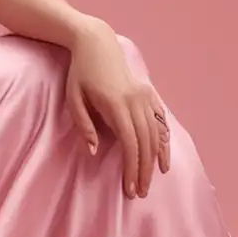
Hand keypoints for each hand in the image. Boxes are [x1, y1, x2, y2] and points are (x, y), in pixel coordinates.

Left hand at [61, 28, 170, 198]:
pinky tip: (164, 159)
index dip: (132, 168)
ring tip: (150, 181)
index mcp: (116, 104)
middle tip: (139, 193)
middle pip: (146, 143)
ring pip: (156, 134)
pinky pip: (161, 121)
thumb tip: (94, 151)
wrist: (96, 43)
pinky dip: (164, 141)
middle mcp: (136, 101)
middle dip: (143, 171)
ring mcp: (145, 97)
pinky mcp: (148, 94)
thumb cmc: (80, 73)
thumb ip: (84, 125)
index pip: (130, 144)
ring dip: (154, 160)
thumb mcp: (73, 98)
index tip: (129, 188)